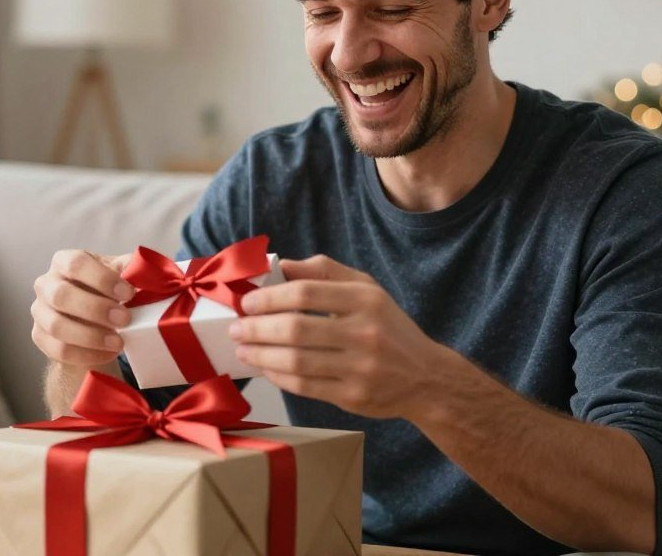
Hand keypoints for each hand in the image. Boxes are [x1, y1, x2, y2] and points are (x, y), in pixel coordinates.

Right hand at [31, 249, 135, 366]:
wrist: (92, 320)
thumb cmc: (106, 290)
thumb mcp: (120, 274)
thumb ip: (132, 268)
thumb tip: (145, 269)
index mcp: (64, 261)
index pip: (76, 264)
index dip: (102, 279)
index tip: (128, 293)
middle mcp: (46, 284)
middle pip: (62, 295)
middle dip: (96, 309)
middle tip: (125, 319)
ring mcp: (39, 311)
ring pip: (57, 326)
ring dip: (91, 336)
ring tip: (119, 342)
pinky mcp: (40, 337)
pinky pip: (58, 350)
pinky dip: (86, 354)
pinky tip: (107, 354)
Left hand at [229, 255, 445, 419]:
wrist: (425, 377)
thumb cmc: (388, 327)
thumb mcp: (366, 289)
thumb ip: (325, 270)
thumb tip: (281, 265)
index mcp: (365, 300)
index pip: (305, 293)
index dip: (269, 297)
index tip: (247, 302)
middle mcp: (364, 332)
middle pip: (296, 329)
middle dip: (257, 328)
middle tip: (236, 327)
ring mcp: (359, 368)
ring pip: (296, 361)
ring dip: (261, 355)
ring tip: (242, 349)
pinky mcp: (353, 396)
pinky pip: (304, 386)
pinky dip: (278, 376)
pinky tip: (265, 367)